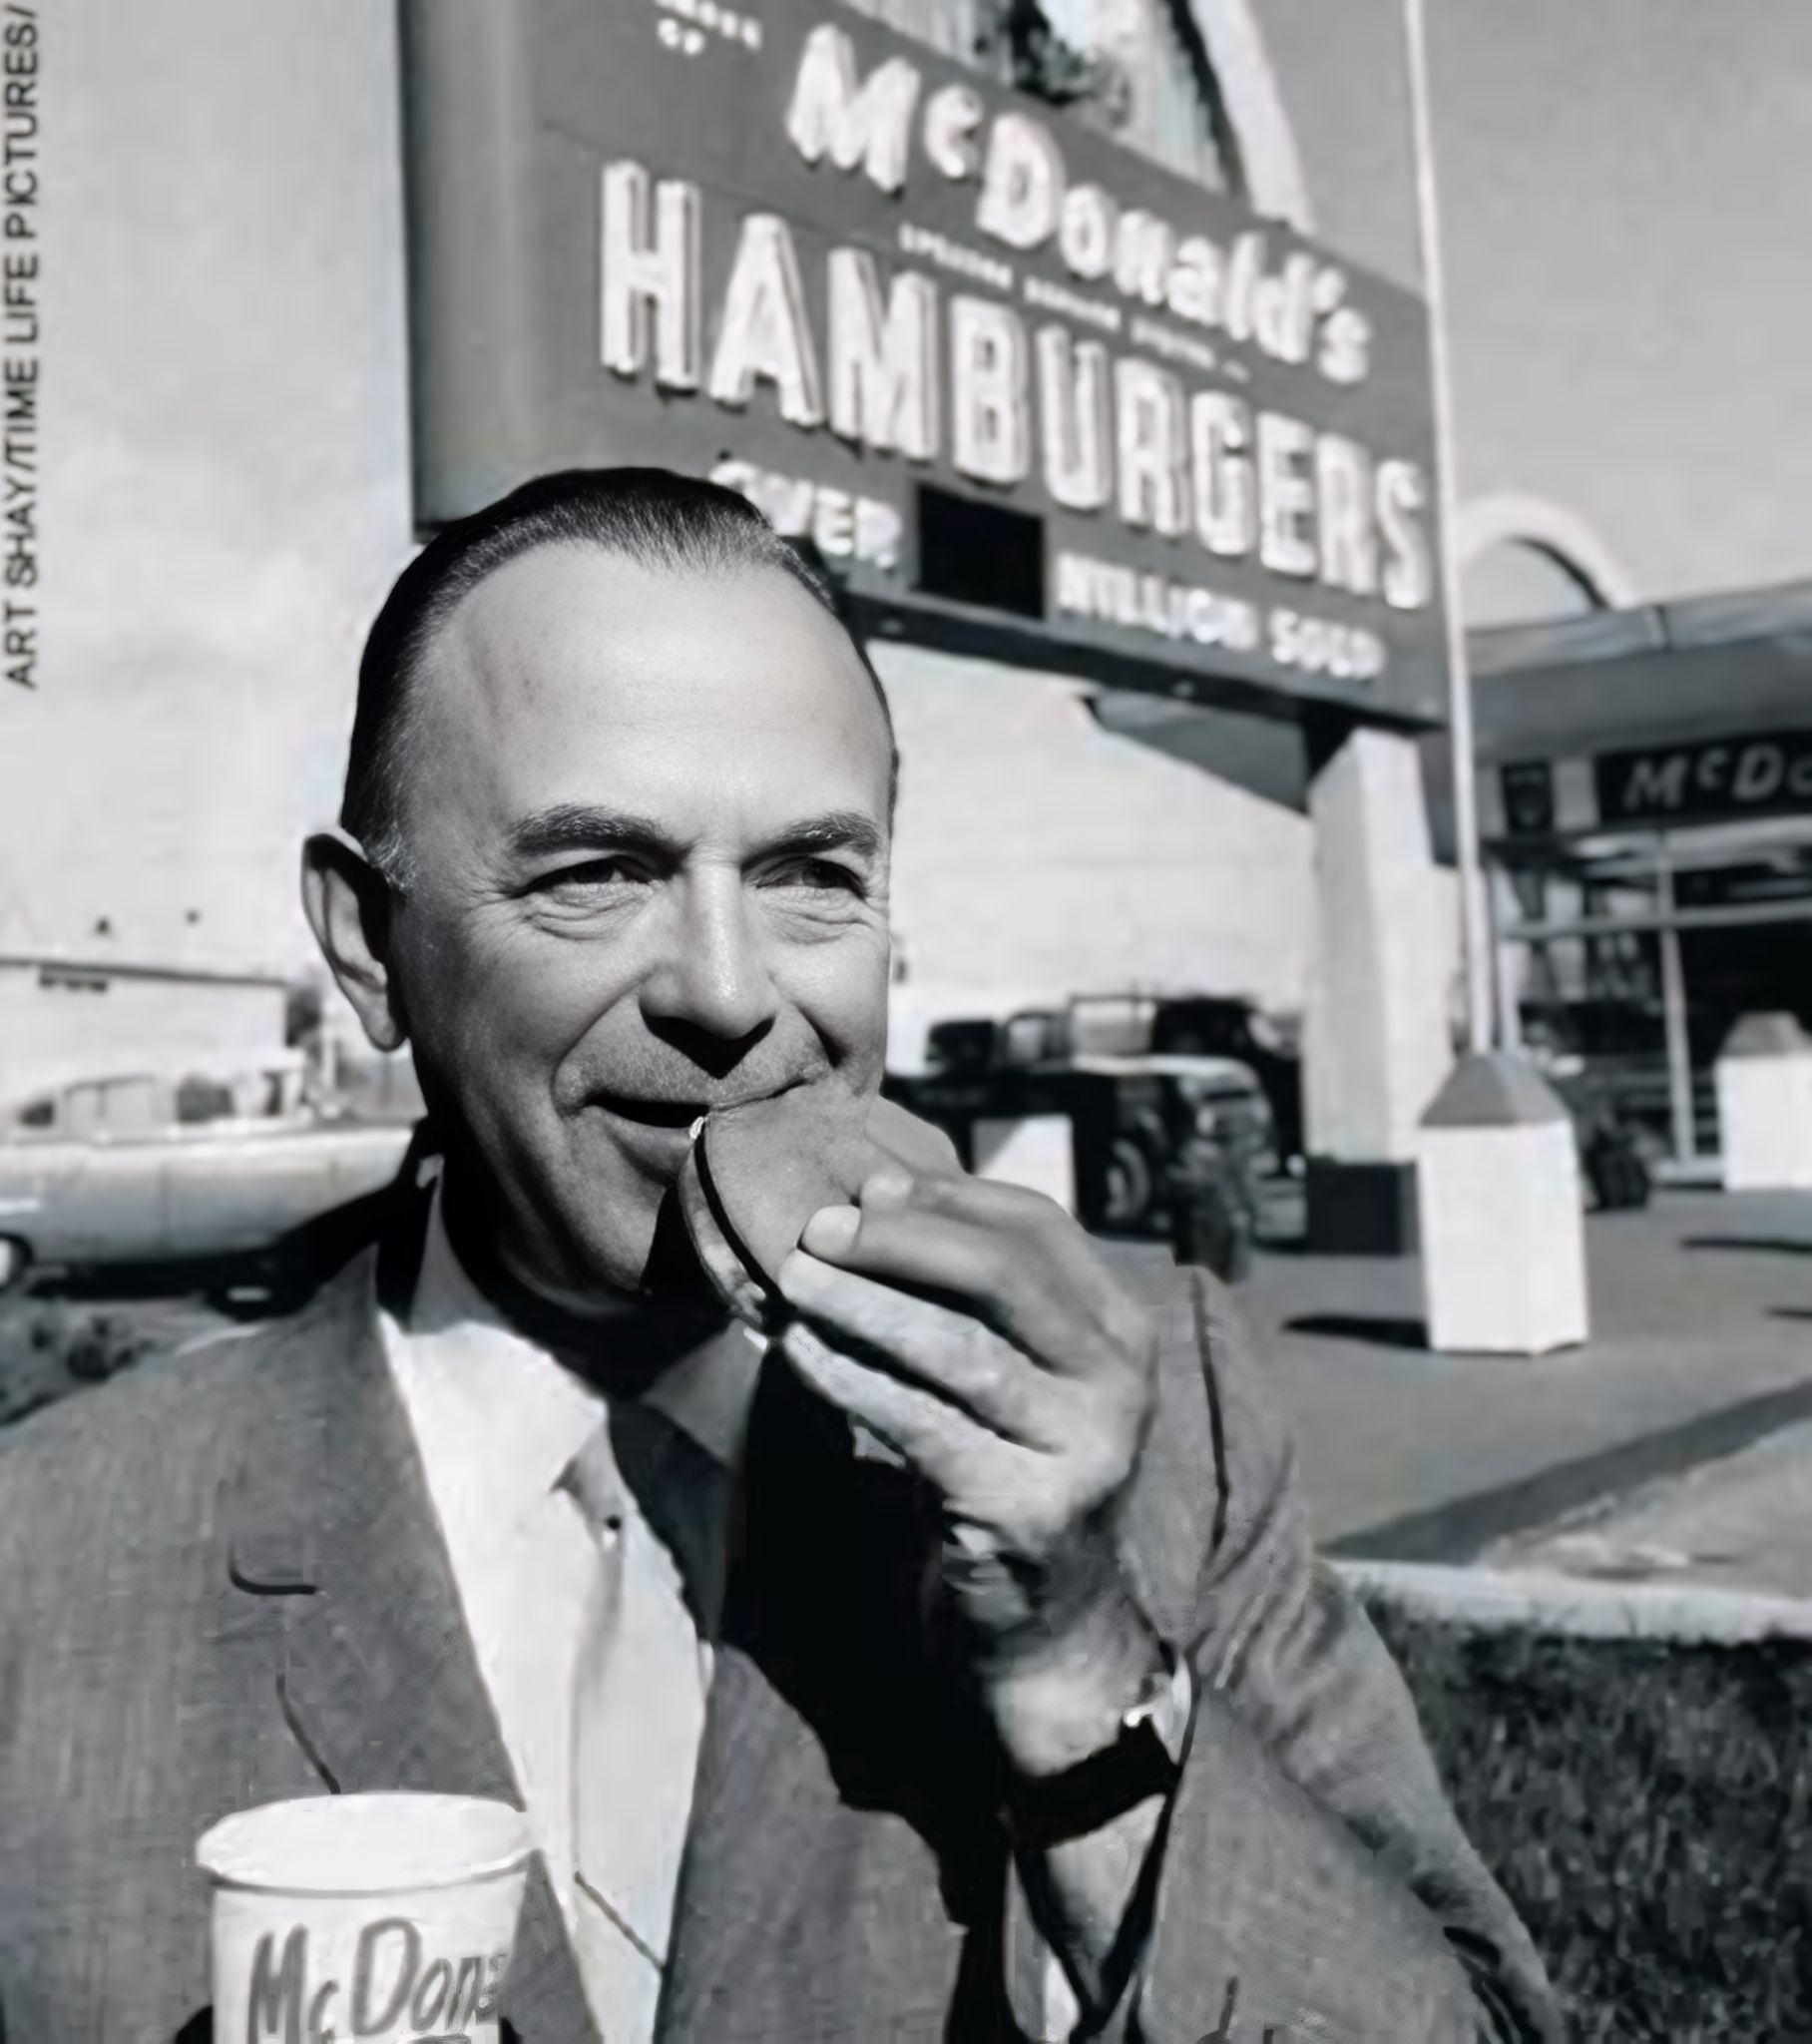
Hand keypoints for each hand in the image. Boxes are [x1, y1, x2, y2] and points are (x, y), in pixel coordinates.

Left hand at [776, 1167, 1162, 1772]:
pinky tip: (801, 1353)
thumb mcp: (1027, 1375)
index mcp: (1125, 1329)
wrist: (1052, 1626)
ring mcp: (1082, 1449)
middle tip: (820, 1228)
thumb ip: (981, 1297)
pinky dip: (852, 1379)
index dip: (950, 1199)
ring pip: (959, 1348)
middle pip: (1007, 1276)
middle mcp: (1121, 1383)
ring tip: (795, 1280)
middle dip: (904, 1241)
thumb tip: (871, 1197)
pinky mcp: (1025, 1509)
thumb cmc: (1016, 1471)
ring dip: (865, 1306)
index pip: (1040, 1228)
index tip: (869, 1188)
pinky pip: (922, 1424)